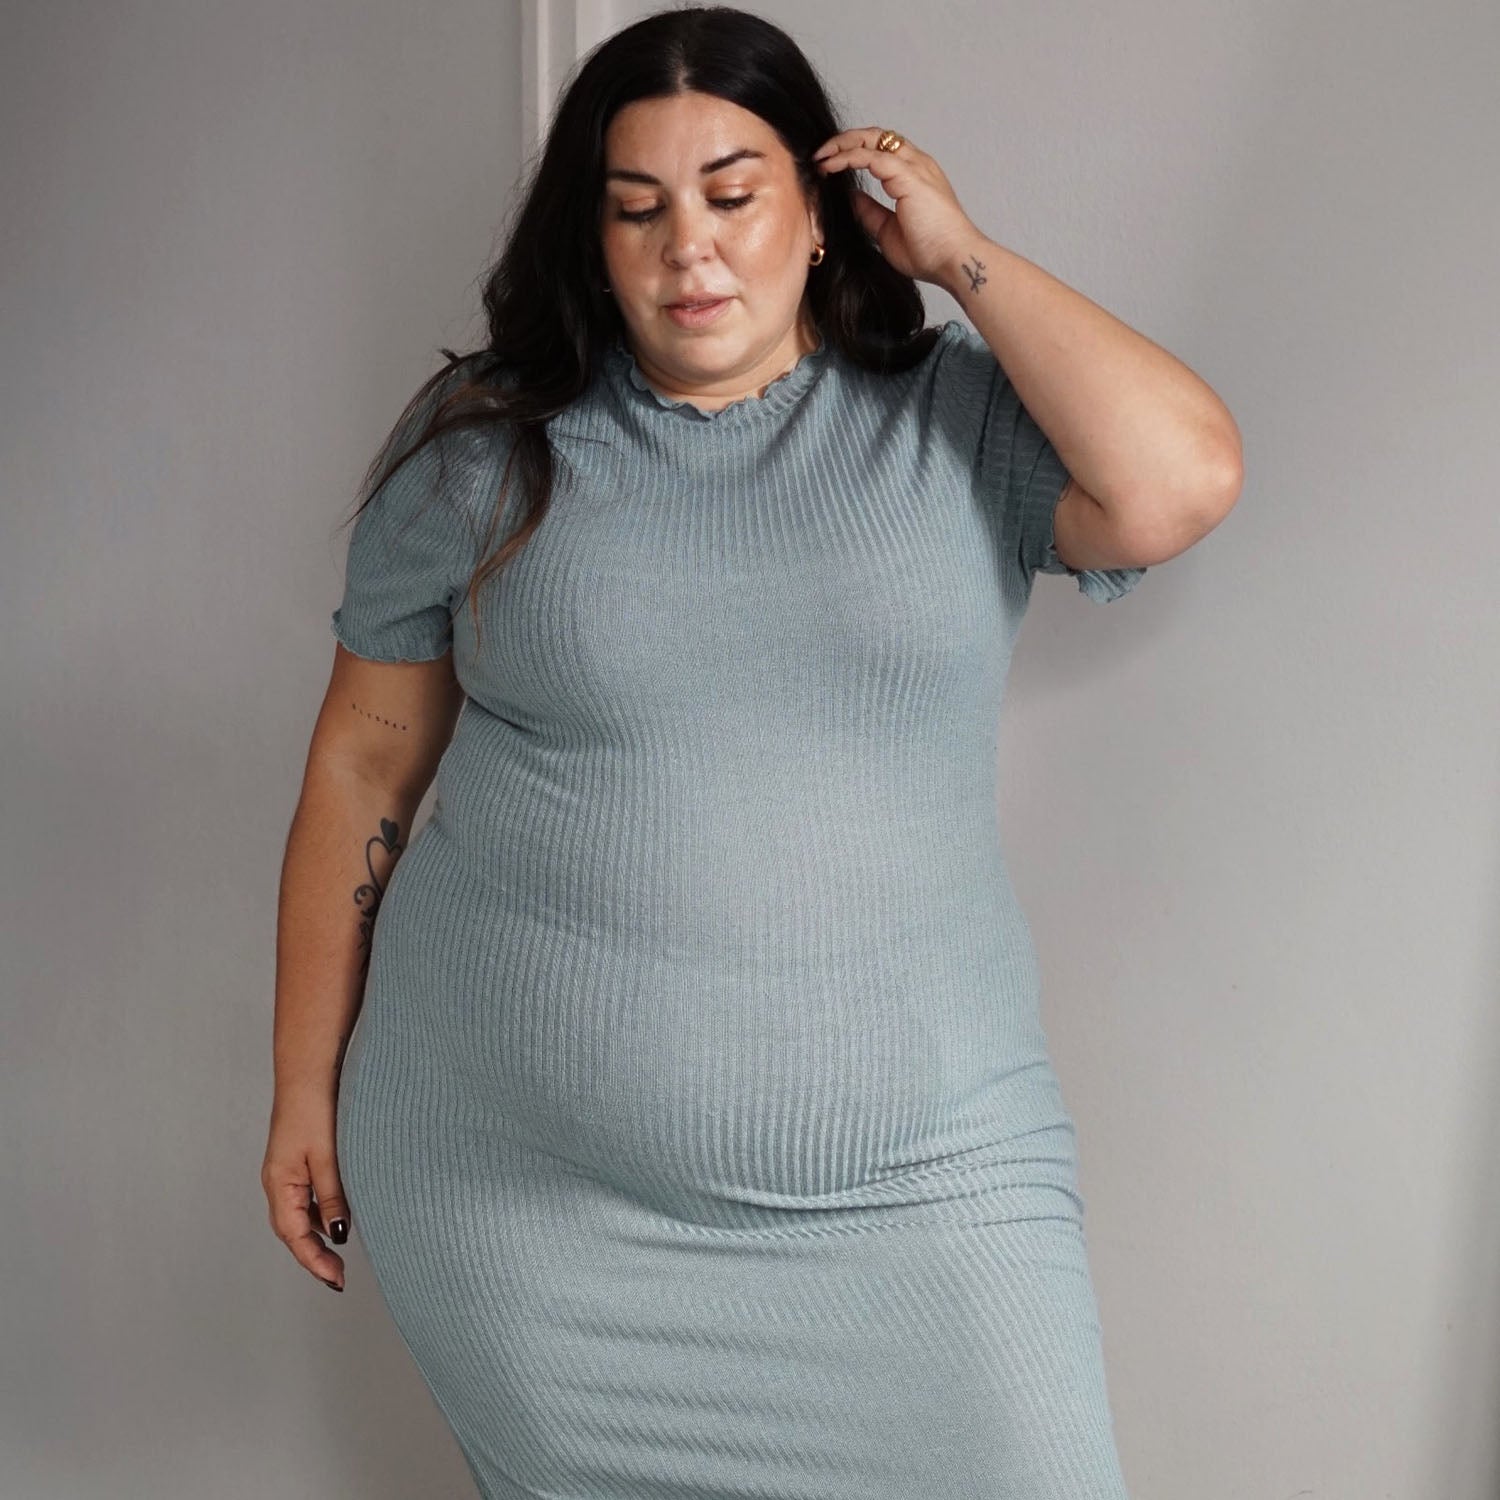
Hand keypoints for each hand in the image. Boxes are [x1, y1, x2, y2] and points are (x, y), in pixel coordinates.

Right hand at [262, 1085, 350, 1291]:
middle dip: (313, 1256)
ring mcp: (287, 1171)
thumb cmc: (314, 1109)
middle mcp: (279, 1182)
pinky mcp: (298, 1160)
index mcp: (280, 1184)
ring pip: (301, 1215)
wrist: (308, 1071)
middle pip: (293, 1231)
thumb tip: (339, 1234)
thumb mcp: (327, 1157)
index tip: (335, 1280)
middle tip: (338, 1277)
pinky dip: (322, 1212)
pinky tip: (340, 1216)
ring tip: (339, 1256)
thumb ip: (332, 1196)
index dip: (314, 1261)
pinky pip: (307, 1197)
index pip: (295, 1236)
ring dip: (318, 1236)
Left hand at [812, 128, 983, 286]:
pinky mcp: (908, 175)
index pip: (881, 149)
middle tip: (819, 154)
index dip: (853, 152)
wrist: (953, 261)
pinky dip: (847, 158)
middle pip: (876, 136)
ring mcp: (914, 166)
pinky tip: (830, 167)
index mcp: (915, 175)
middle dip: (844, 140)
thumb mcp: (888, 230)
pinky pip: (870, 156)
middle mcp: (917, 164)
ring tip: (819, 157)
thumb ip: (871, 211)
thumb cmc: (930, 252)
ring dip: (841, 145)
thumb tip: (851, 197)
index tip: (828, 166)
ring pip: (872, 139)